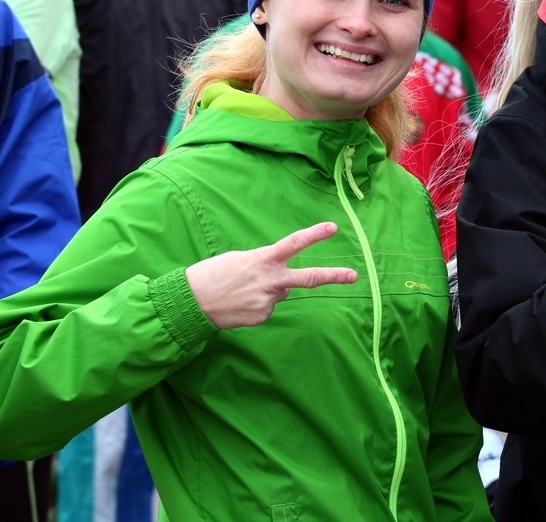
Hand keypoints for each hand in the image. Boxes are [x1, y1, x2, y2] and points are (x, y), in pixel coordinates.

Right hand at [185, 222, 356, 328]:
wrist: (192, 302)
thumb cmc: (213, 274)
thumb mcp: (240, 260)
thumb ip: (266, 266)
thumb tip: (283, 283)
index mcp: (262, 260)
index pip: (294, 244)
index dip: (314, 235)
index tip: (332, 229)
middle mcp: (270, 281)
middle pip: (308, 278)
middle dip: (333, 276)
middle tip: (354, 275)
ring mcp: (267, 301)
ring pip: (281, 293)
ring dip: (268, 290)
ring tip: (242, 290)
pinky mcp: (261, 317)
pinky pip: (267, 308)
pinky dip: (257, 304)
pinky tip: (240, 303)